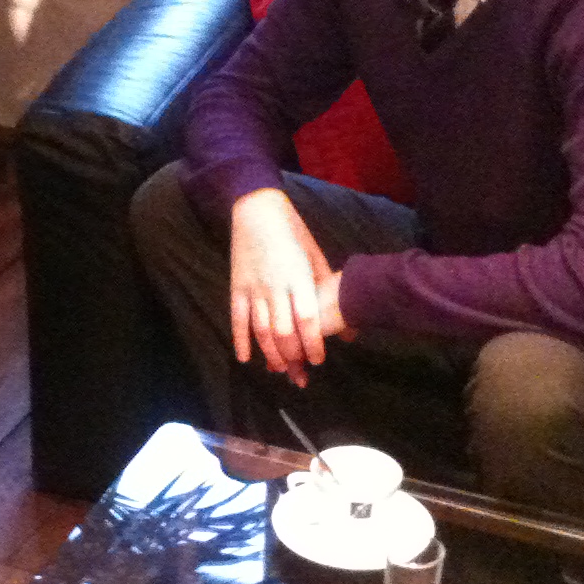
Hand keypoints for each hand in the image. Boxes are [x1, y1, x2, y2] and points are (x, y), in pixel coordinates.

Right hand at [230, 188, 339, 384]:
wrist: (257, 210)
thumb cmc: (293, 232)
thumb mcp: (315, 256)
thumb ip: (328, 288)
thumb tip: (347, 319)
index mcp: (299, 278)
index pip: (307, 319)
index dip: (313, 344)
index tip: (317, 361)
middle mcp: (276, 286)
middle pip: (284, 331)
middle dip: (292, 357)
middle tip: (299, 373)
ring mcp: (254, 288)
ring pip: (261, 329)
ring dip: (270, 353)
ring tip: (279, 369)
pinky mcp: (236, 287)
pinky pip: (237, 319)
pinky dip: (240, 340)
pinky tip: (246, 358)